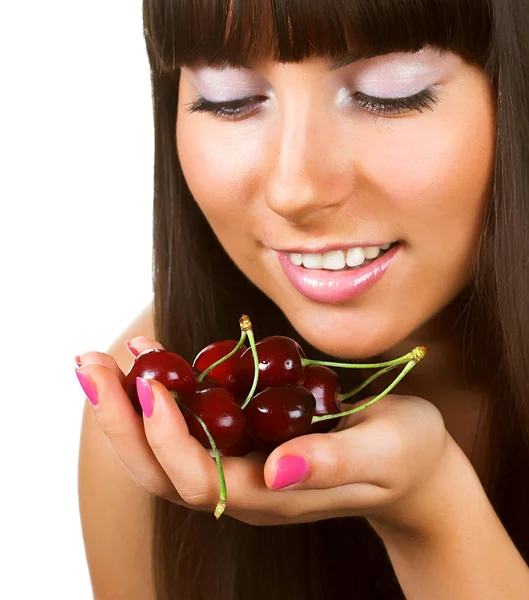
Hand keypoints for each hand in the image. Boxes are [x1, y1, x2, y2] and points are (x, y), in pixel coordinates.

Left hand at [76, 337, 455, 530]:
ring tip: (101, 358)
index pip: (202, 478)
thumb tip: (277, 470)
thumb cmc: (406, 456)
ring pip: (165, 448)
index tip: (150, 386)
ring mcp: (241, 464)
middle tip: (88, 365)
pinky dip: (162, 390)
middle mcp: (245, 487)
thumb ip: (333, 463)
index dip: (169, 437)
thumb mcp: (384, 453)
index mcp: (274, 495)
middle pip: (163, 468)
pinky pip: (191, 422)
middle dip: (120, 421)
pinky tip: (149, 355)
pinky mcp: (244, 440)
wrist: (412, 468)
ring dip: (126, 405)